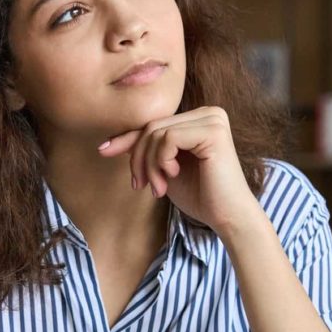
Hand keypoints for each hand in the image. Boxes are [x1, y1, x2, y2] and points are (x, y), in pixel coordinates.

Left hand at [97, 106, 262, 235]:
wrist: (227, 218)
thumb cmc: (200, 196)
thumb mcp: (164, 169)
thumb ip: (147, 151)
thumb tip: (111, 142)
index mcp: (199, 119)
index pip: (154, 123)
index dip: (127, 138)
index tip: (103, 151)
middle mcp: (208, 113)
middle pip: (152, 126)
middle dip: (138, 159)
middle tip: (141, 186)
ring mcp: (213, 119)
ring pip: (156, 132)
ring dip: (149, 165)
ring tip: (158, 188)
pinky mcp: (213, 131)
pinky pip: (168, 137)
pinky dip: (161, 160)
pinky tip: (172, 176)